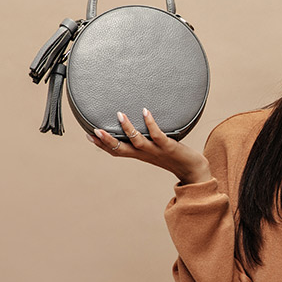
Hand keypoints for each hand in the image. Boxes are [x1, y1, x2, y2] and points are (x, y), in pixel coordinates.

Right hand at [86, 108, 211, 184]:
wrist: (193, 169)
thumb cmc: (174, 157)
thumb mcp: (155, 148)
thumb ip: (146, 139)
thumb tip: (139, 123)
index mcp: (139, 155)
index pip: (117, 151)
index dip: (102, 145)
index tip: (88, 135)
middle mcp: (145, 154)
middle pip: (122, 149)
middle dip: (107, 141)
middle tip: (94, 130)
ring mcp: (156, 150)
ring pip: (137, 141)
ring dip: (127, 129)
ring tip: (119, 114)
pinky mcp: (169, 146)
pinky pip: (158, 135)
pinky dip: (150, 123)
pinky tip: (145, 112)